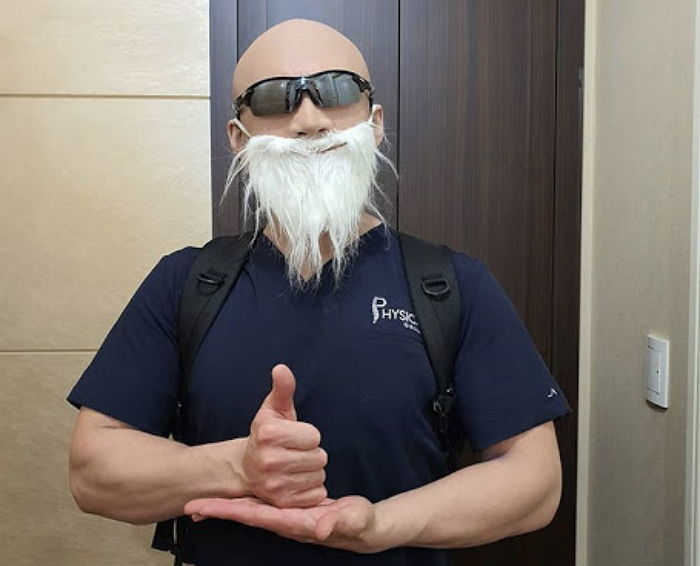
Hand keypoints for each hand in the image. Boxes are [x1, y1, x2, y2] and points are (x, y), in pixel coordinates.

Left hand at [184, 495, 382, 553]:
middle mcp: (284, 521)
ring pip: (250, 510)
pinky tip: (233, 497)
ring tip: (202, 503)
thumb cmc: (359, 523)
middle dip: (218, 509)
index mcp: (294, 523)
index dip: (229, 510)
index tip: (205, 508)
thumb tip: (321, 528)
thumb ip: (338, 522)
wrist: (364, 527)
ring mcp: (285, 516)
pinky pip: (261, 506)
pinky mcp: (290, 509)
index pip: (255, 516)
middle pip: (245, 514)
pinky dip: (242, 502)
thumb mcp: (353, 520)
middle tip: (191, 505)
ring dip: (227, 506)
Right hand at [241, 364, 327, 507]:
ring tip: (293, 466)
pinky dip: (311, 488)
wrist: (246, 468)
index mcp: (269, 434)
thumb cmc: (266, 435)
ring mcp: (275, 484)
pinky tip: (295, 481)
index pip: (314, 436)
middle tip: (294, 453)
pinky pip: (317, 493)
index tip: (293, 437)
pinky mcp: (283, 503)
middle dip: (311, 453)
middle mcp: (269, 460)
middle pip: (319, 456)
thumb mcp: (273, 409)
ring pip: (319, 475)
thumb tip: (281, 368)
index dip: (308, 435)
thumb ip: (282, 388)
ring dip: (312, 471)